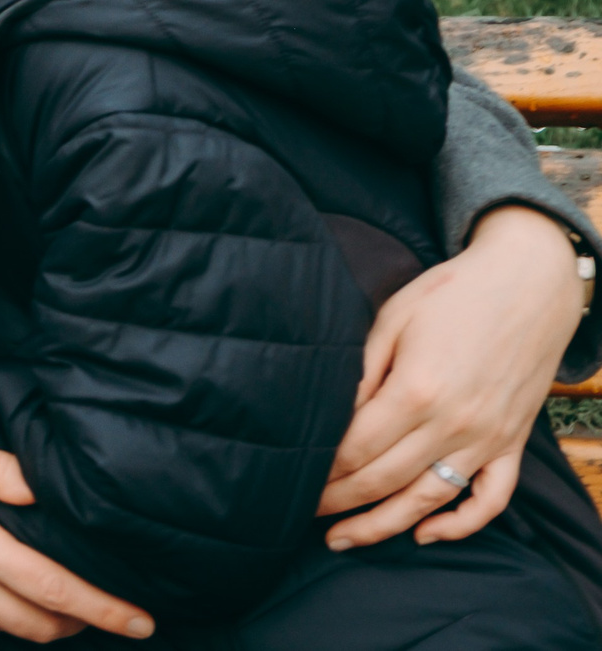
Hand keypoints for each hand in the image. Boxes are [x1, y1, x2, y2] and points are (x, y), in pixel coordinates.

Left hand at [320, 204, 582, 546]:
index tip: (295, 477)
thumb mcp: (393, 320)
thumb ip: (364, 372)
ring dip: (385, 525)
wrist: (527, 284)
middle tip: (304, 512)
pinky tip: (426, 533)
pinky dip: (461, 524)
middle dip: (340, 502)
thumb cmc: (452, 294)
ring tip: (345, 539)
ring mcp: (487, 439)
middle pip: (385, 480)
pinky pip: (491, 499)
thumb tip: (335, 414)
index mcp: (417, 391)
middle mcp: (454, 424)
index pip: (357, 448)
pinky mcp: (512, 443)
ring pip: (430, 500)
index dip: (324, 469)